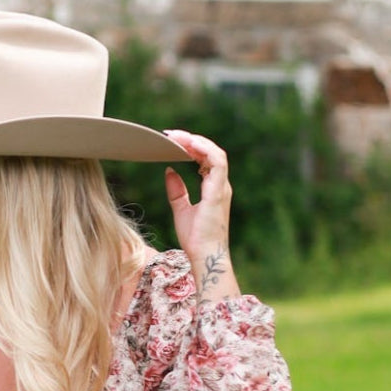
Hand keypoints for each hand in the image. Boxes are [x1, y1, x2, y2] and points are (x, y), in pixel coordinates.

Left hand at [162, 129, 239, 303]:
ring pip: (215, 153)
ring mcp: (221, 187)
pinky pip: (217, 162)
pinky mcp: (218, 192)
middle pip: (210, 152)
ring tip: (177, 137)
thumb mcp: (181, 210)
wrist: (204, 255)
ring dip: (196, 142)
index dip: (191, 147)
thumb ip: (177, 191)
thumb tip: (169, 171)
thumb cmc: (195, 238)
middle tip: (170, 135)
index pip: (206, 159)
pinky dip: (205, 150)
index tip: (172, 141)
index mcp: (213, 188)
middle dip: (191, 140)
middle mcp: (220, 185)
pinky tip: (190, 144)